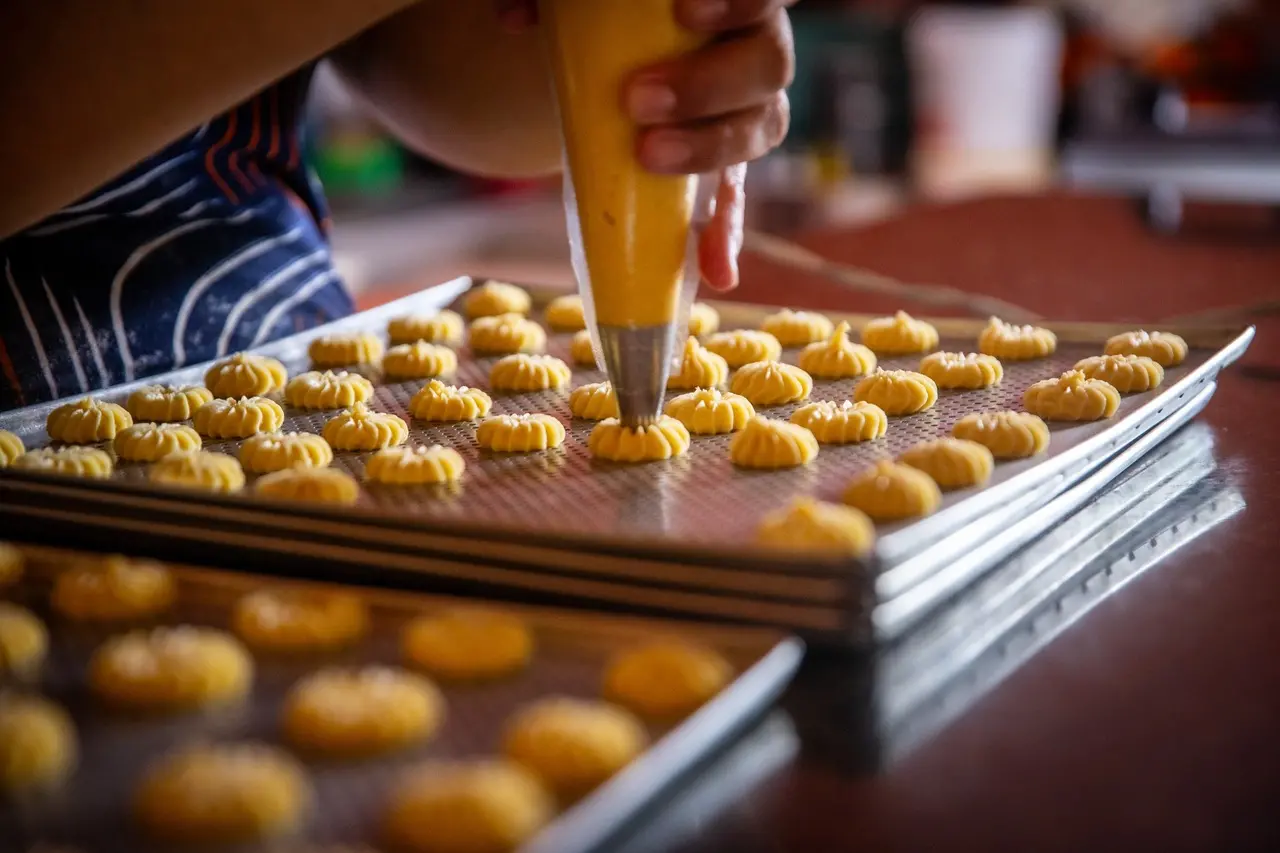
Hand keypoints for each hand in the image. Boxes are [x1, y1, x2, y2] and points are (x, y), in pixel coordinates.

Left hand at [496, 0, 795, 291]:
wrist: (609, 57)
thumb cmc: (609, 16)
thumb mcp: (586, 6)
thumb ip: (557, 0)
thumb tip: (514, 17)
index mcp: (733, 2)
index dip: (740, 1)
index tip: (684, 13)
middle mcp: (754, 48)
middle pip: (769, 66)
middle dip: (707, 86)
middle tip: (638, 99)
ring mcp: (745, 109)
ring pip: (762, 126)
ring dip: (708, 148)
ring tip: (648, 154)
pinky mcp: (722, 166)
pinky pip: (735, 203)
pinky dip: (723, 238)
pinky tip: (715, 272)